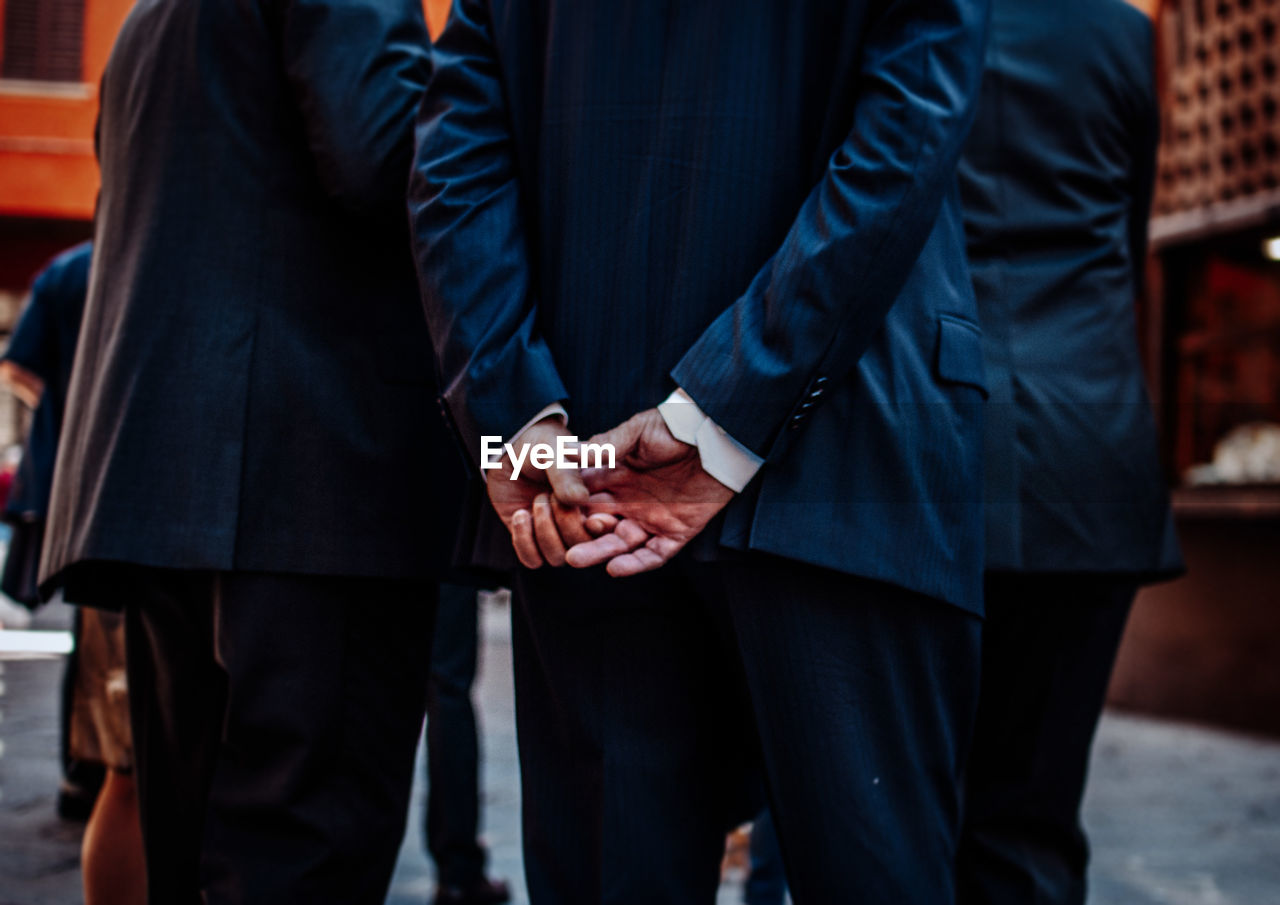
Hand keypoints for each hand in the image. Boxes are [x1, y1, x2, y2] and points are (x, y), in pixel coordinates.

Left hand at [486, 417, 595, 567]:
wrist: (508, 451)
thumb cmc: (538, 445)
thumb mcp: (553, 451)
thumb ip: (566, 473)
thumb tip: (580, 499)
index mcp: (598, 503)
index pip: (609, 530)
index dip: (601, 529)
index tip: (590, 517)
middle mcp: (580, 523)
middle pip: (584, 547)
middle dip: (568, 525)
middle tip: (550, 496)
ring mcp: (555, 534)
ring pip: (558, 557)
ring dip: (544, 531)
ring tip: (537, 501)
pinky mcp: (532, 540)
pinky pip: (532, 559)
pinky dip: (524, 540)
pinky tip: (520, 514)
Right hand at [565, 409, 735, 576]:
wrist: (718, 437)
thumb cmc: (675, 427)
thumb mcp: (637, 432)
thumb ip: (605, 446)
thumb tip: (566, 451)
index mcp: (615, 478)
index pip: (584, 498)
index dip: (566, 507)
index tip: (547, 513)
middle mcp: (629, 502)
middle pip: (597, 525)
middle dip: (578, 536)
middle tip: (558, 545)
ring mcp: (652, 518)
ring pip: (620, 543)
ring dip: (599, 552)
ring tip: (576, 559)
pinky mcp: (677, 532)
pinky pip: (654, 554)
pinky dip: (636, 564)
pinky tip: (615, 569)